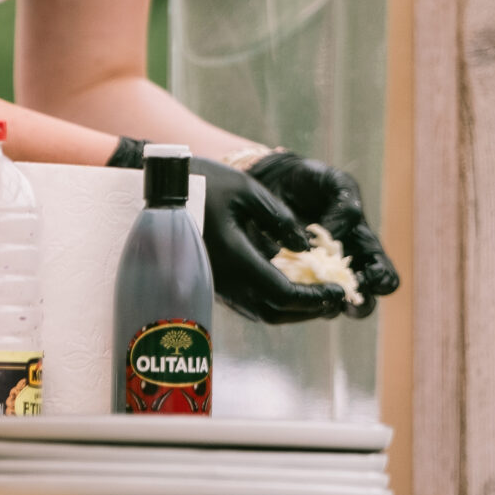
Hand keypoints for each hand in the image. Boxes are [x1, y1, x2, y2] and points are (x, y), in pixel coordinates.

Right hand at [108, 143, 346, 323]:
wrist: (155, 188)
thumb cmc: (199, 182)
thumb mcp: (247, 189)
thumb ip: (281, 219)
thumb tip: (304, 248)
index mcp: (234, 256)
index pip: (283, 293)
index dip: (316, 297)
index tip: (340, 290)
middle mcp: (223, 278)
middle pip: (274, 312)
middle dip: (309, 310)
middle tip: (334, 299)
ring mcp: (213, 282)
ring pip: (259, 311)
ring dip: (292, 309)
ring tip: (317, 295)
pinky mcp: (209, 279)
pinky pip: (246, 301)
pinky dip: (273, 300)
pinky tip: (286, 284)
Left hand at [247, 150, 400, 315]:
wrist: (272, 179)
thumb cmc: (309, 180)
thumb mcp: (333, 182)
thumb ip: (345, 205)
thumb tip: (337, 237)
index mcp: (363, 248)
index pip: (385, 278)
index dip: (381, 281)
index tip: (365, 275)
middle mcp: (343, 268)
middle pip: (362, 302)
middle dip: (357, 303)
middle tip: (341, 293)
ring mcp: (315, 275)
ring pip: (328, 306)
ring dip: (322, 301)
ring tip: (309, 288)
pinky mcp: (286, 277)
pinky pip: (293, 296)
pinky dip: (291, 292)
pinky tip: (280, 278)